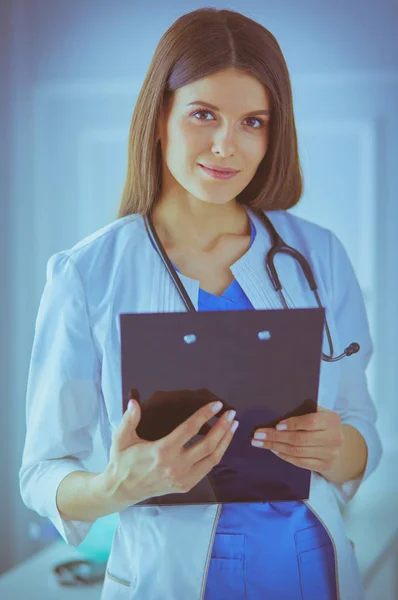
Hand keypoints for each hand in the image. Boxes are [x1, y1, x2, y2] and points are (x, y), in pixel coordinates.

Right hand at [102, 398, 238, 505]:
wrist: (122, 490)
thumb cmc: (123, 461)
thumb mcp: (121, 438)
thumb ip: (129, 419)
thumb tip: (134, 402)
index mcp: (162, 451)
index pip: (190, 429)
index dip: (205, 415)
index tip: (217, 405)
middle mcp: (175, 466)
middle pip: (208, 444)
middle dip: (222, 427)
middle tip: (231, 413)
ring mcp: (182, 478)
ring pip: (212, 458)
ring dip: (225, 441)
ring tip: (233, 426)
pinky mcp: (185, 485)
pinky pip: (207, 468)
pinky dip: (217, 454)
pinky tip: (222, 442)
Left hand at [250, 406, 343, 472]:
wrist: (340, 443)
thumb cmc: (323, 423)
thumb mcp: (318, 412)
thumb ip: (304, 410)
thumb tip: (278, 413)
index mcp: (331, 420)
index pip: (310, 422)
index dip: (292, 424)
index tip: (276, 425)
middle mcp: (334, 438)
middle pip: (300, 439)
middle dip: (276, 437)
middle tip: (258, 435)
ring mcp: (330, 454)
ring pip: (298, 452)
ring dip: (276, 447)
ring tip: (261, 443)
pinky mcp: (325, 466)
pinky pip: (301, 463)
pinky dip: (285, 456)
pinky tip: (274, 450)